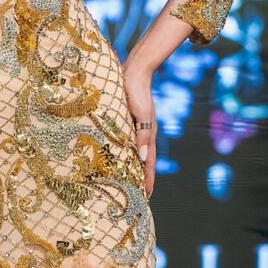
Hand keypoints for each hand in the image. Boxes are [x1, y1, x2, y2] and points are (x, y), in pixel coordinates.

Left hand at [122, 59, 156, 197]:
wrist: (134, 71)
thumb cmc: (137, 91)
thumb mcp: (140, 114)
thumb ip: (142, 135)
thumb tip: (142, 158)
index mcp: (148, 134)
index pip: (149, 163)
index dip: (148, 179)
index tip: (147, 196)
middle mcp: (143, 133)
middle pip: (144, 160)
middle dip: (142, 177)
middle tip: (138, 194)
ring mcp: (136, 127)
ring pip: (135, 152)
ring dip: (133, 166)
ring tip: (129, 180)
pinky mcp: (127, 120)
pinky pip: (127, 141)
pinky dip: (126, 152)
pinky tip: (119, 155)